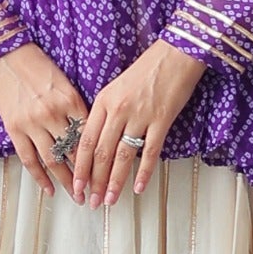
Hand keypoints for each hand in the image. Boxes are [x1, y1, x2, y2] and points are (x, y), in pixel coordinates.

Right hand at [0, 43, 89, 198]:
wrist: (6, 55)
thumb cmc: (38, 66)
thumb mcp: (65, 83)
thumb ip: (77, 108)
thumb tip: (90, 135)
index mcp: (70, 100)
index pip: (90, 136)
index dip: (100, 157)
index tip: (109, 172)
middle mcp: (53, 113)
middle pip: (75, 151)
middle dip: (88, 175)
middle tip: (97, 192)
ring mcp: (32, 123)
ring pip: (54, 160)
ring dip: (67, 181)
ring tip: (77, 196)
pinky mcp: (15, 128)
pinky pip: (29, 159)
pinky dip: (40, 177)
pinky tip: (49, 191)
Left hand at [73, 40, 205, 204]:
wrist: (176, 53)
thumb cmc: (147, 69)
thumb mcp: (117, 87)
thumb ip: (106, 113)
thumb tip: (99, 143)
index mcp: (103, 101)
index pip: (86, 141)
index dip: (80, 167)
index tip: (76, 186)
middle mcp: (118, 110)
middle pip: (101, 153)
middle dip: (94, 181)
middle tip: (90, 201)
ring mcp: (140, 115)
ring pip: (122, 156)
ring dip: (115, 182)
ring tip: (110, 200)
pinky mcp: (162, 119)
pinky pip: (150, 152)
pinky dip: (144, 172)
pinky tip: (138, 187)